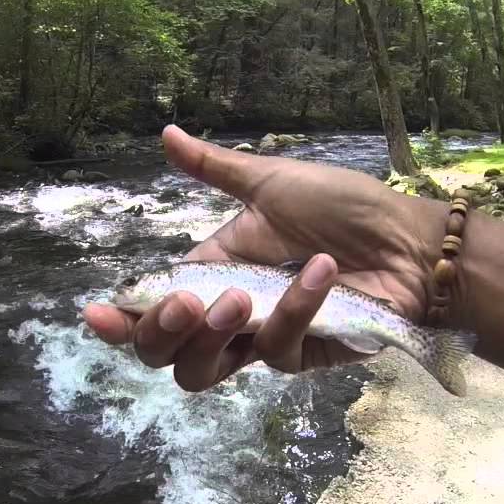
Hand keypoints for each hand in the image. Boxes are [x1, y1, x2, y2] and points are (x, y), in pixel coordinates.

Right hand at [83, 126, 444, 390]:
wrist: (407, 239)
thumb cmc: (342, 207)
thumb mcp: (272, 182)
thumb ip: (214, 169)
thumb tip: (166, 132)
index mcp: (212, 271)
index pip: (150, 307)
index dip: (119, 318)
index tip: (95, 312)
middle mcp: (229, 313)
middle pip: (165, 352)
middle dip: (158, 332)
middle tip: (180, 303)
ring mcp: (261, 339)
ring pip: (204, 371)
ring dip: (210, 337)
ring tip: (235, 298)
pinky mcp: (300, 356)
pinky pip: (275, 350)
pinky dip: (294, 309)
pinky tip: (321, 273)